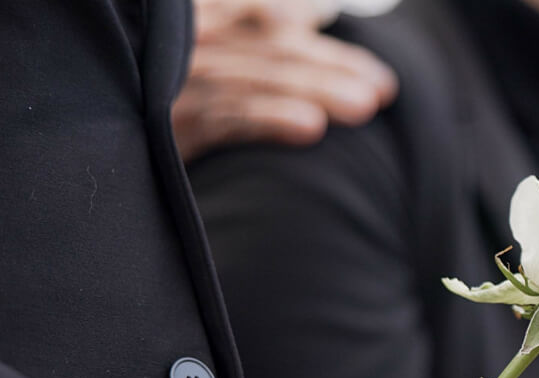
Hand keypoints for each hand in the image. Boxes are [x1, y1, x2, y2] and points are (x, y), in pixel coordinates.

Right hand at [173, 0, 397, 160]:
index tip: (349, 35)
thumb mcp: (206, 65)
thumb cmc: (163, 97)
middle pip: (271, 47)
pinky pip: (228, 118)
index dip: (306, 18)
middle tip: (383, 89)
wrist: (97, 145)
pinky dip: (270, 119)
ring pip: (258, 79)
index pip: (261, 11)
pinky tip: (311, 129)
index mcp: (195, 20)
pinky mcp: (170, 126)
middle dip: (331, 66)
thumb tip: (312, 13)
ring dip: (317, 90)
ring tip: (366, 106)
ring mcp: (175, 81)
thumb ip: (248, 36)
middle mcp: (185, 42)